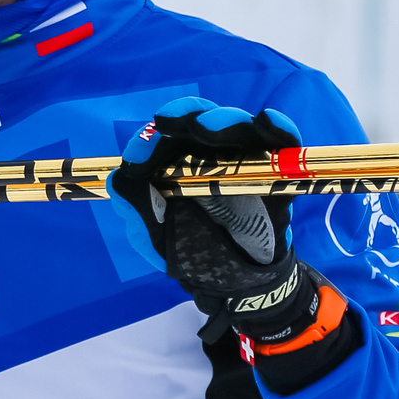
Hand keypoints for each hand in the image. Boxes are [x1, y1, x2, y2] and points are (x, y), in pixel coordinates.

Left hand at [108, 97, 338, 361]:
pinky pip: (280, 140)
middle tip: (180, 127)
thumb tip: (118, 179)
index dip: (150, 141)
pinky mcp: (276, 168)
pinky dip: (276, 126)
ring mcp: (242, 158)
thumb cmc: (194, 254)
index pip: (161, 139)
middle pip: (197, 119)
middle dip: (187, 116)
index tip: (142, 154)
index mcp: (174, 167)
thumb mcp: (157, 239)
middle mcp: (206, 155)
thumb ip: (137, 211)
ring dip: (225, 120)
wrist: (240, 283)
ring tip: (211, 130)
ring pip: (235, 124)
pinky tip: (267, 122)